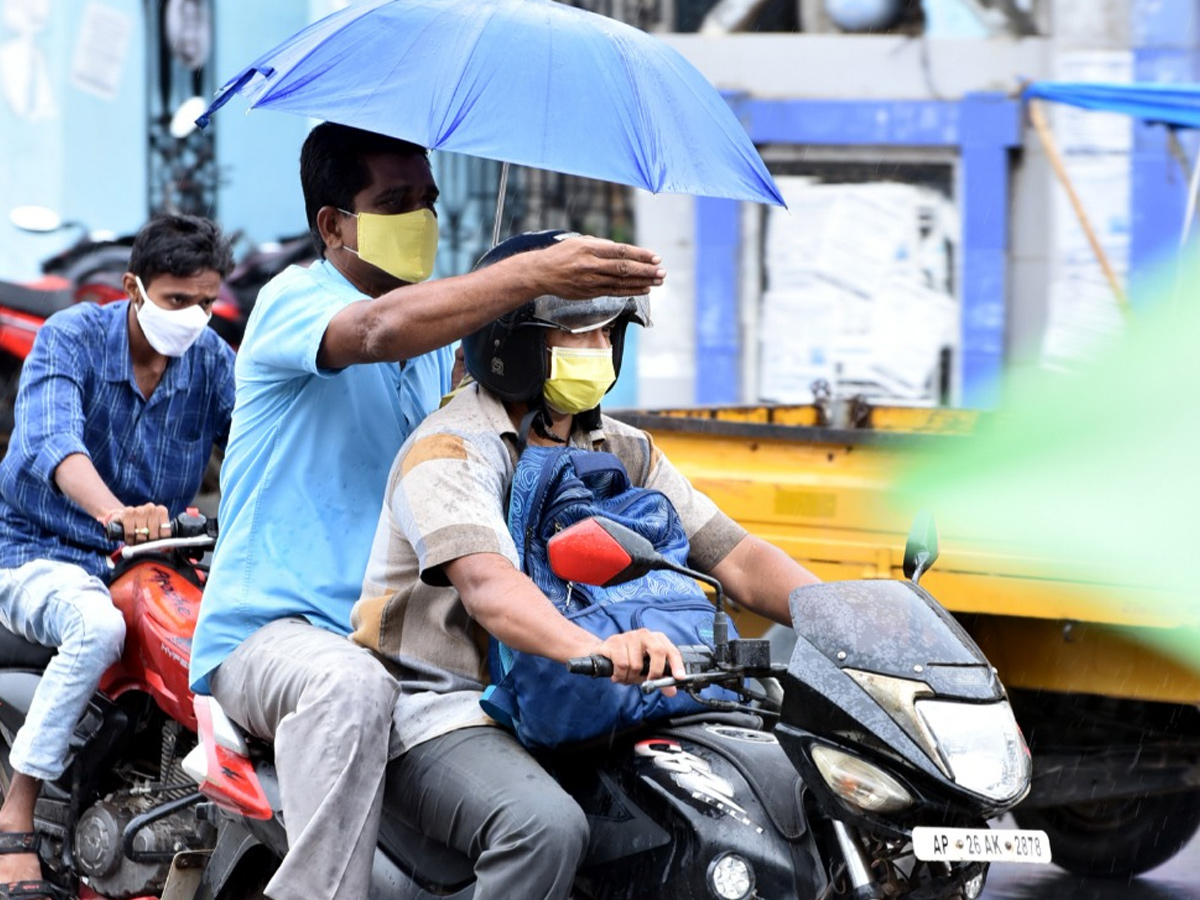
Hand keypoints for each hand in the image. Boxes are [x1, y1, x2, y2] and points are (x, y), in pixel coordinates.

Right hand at [102, 503, 170, 544]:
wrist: (123, 515)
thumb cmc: (142, 524)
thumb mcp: (154, 528)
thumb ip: (162, 537)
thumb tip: (168, 549)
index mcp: (161, 511)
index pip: (166, 533)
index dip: (162, 544)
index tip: (160, 550)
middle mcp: (151, 508)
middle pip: (154, 535)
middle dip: (149, 544)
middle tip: (146, 547)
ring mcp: (139, 510)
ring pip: (142, 535)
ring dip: (139, 543)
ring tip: (138, 543)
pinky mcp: (127, 513)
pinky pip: (130, 533)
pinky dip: (130, 540)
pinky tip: (130, 541)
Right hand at [530, 236, 664, 298]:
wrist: (541, 273)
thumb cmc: (562, 254)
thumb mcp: (580, 242)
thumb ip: (602, 245)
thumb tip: (622, 250)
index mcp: (590, 248)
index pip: (620, 251)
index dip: (640, 255)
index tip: (655, 257)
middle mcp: (591, 265)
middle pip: (624, 268)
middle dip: (646, 271)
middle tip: (662, 272)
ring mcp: (591, 281)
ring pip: (621, 282)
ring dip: (642, 282)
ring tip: (658, 281)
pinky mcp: (590, 293)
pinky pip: (615, 292)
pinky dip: (631, 291)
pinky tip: (644, 289)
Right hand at [593, 629, 684, 696]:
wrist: (604, 653)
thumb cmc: (629, 661)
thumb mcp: (646, 672)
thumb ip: (660, 681)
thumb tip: (671, 691)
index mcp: (657, 640)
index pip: (671, 651)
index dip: (677, 665)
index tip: (679, 677)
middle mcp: (645, 635)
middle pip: (658, 651)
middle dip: (655, 671)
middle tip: (648, 680)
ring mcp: (629, 636)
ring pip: (636, 664)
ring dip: (630, 677)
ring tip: (626, 676)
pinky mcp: (615, 641)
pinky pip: (622, 665)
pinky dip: (620, 675)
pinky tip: (617, 675)